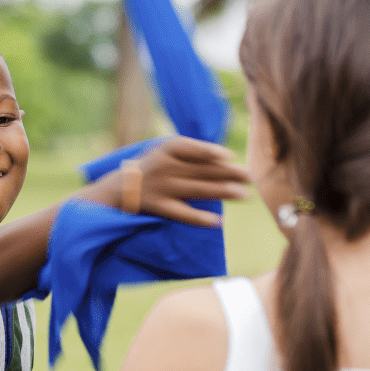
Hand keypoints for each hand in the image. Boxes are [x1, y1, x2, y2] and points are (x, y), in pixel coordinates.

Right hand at [134, 137, 251, 226]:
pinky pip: (182, 213)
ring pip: (197, 190)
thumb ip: (189, 153)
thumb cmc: (150, 166)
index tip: (229, 157)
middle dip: (227, 173)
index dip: (208, 152)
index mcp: (165, 149)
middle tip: (250, 177)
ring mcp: (161, 187)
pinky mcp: (158, 206)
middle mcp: (164, 167)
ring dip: (222, 191)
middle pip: (200, 170)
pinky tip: (217, 221)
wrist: (118, 188)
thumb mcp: (164, 151)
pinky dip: (199, 218)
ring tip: (244, 195)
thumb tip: (225, 159)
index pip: (190, 149)